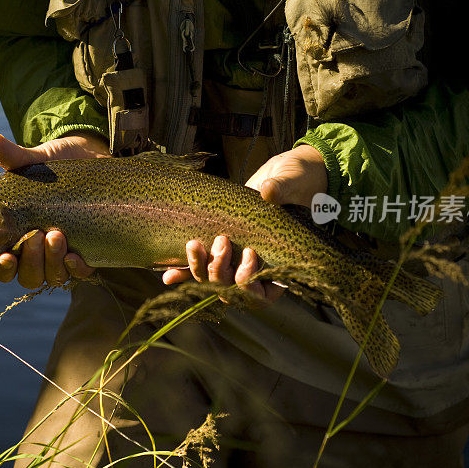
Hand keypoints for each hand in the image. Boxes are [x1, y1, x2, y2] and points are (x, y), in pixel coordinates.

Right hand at [0, 132, 107, 286]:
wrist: (96, 159)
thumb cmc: (58, 164)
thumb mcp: (36, 160)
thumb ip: (13, 157)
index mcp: (16, 235)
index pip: (3, 267)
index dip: (2, 268)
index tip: (6, 256)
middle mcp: (38, 251)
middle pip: (27, 277)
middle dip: (31, 261)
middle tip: (36, 234)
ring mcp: (63, 254)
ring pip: (52, 277)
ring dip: (52, 263)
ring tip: (56, 235)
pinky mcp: (89, 251)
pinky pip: (81, 274)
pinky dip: (77, 269)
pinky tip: (76, 256)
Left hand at [162, 144, 326, 303]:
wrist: (287, 173)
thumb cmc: (301, 181)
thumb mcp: (295, 183)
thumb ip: (283, 190)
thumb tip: (268, 192)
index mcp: (282, 265)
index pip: (263, 295)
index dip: (251, 284)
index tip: (250, 255)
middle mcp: (257, 269)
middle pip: (232, 290)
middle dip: (221, 272)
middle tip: (222, 240)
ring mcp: (236, 259)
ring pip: (213, 280)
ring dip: (201, 268)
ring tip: (195, 244)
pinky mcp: (219, 248)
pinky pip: (200, 266)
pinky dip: (184, 272)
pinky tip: (167, 276)